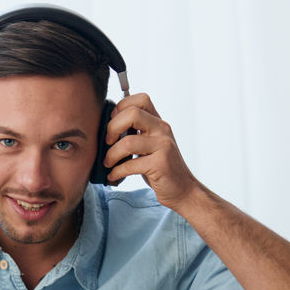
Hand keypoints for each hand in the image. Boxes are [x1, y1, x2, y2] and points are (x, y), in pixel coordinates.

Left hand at [103, 93, 198, 207]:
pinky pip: (130, 164)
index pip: (140, 99)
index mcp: (158, 123)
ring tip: (108, 163)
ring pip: (128, 142)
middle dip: (112, 127)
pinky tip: (113, 176)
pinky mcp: (160, 164)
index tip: (112, 123)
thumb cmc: (161, 168)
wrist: (183, 190)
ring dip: (111, 154)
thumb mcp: (150, 145)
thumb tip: (107, 129)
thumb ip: (136, 133)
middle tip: (108, 142)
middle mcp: (162, 130)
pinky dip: (117, 171)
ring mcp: (163, 146)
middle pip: (132, 114)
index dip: (121, 107)